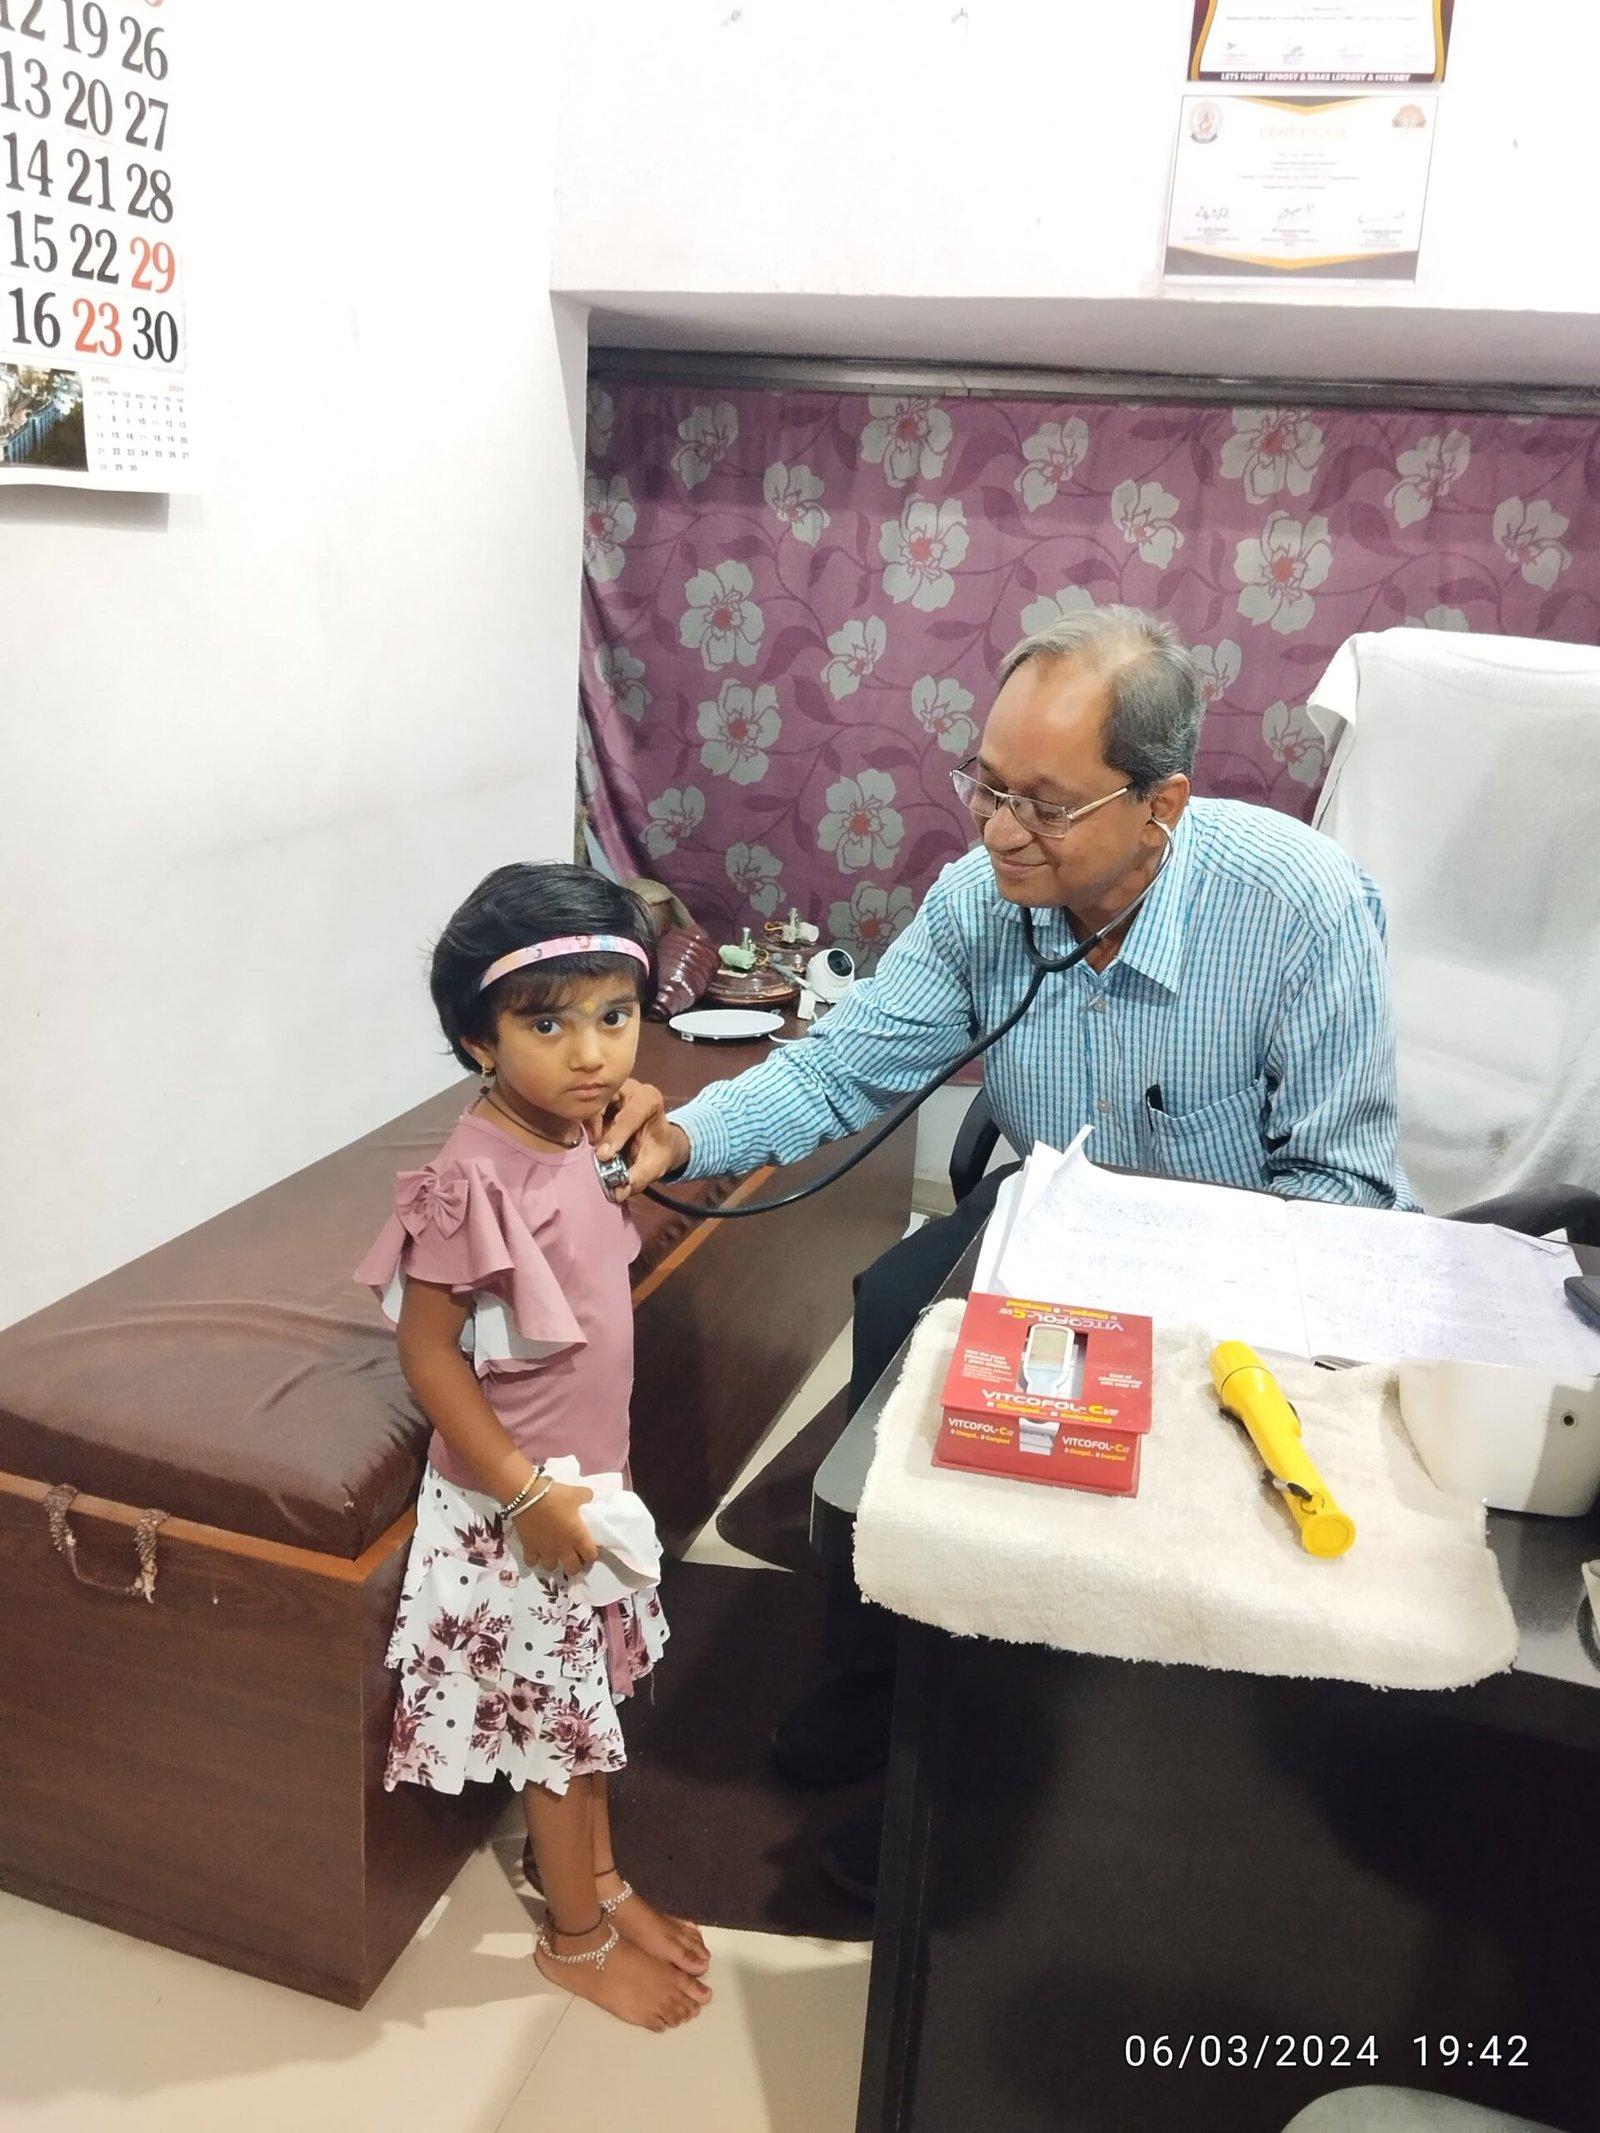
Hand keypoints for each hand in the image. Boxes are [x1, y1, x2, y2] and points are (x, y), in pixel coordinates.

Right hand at [512, 1480, 596, 1577]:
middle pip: (573, 1569)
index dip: (592, 1553)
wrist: (528, 1496)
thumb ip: (586, 1497)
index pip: (591, 1556)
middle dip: (576, 1564)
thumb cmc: (556, 1496)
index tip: (589, 1547)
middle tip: (574, 1554)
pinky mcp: (529, 1548)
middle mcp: (563, 1549)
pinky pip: (531, 1562)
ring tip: (555, 1553)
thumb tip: (589, 1497)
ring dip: (554, 1563)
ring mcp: (545, 1551)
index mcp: (578, 1537)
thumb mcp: (577, 1493)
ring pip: (552, 1568)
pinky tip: (537, 1551)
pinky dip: (534, 1559)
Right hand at [591, 1079, 690, 1197]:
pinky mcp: (598, 1095)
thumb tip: (617, 1191)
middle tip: (594, 1147)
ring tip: (593, 1143)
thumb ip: (640, 1177)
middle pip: (606, 1100)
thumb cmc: (657, 1149)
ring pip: (591, 1100)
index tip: (604, 1155)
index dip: (616, 1135)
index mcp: (649, 1099)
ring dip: (589, 1123)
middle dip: (598, 1124)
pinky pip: (585, 1105)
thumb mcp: (655, 1165)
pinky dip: (584, 1122)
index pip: (630, 1114)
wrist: (657, 1141)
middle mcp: (630, 1087)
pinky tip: (590, 1138)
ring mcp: (611, 1089)